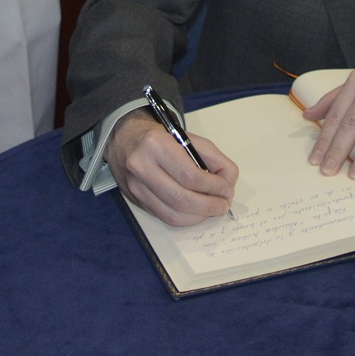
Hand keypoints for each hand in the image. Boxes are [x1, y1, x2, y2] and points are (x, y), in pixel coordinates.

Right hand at [104, 110, 237, 226]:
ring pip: (172, 214)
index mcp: (156, 145)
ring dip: (199, 216)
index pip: (190, 175)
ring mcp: (136, 187)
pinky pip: (165, 217)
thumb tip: (228, 183)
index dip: (213, 187)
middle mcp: (141, 167)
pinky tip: (197, 212)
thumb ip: (213, 158)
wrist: (125, 138)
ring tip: (213, 209)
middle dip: (209, 206)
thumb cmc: (162, 137)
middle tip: (224, 204)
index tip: (228, 190)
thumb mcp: (189, 138)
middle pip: (181, 199)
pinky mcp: (135, 201)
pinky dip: (186, 218)